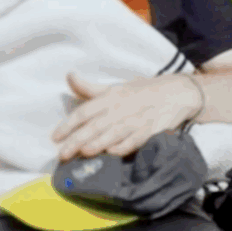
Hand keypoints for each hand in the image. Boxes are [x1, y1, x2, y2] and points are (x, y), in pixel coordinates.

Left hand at [53, 73, 200, 160]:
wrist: (176, 93)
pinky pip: (135, 140)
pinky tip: (112, 154)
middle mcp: (122, 107)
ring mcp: (137, 118)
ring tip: (84, 153)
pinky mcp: (152, 129)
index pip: (86, 110)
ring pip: (115, 133)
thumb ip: (90, 89)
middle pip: (97, 124)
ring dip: (99, 143)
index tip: (55, 137)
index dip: (69, 124)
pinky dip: (124, 147)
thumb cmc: (141, 92)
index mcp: (111, 96)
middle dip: (78, 139)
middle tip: (63, 154)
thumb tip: (70, 76)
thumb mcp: (115, 88)